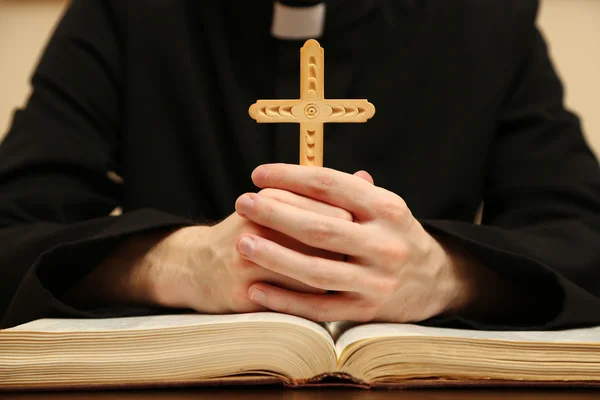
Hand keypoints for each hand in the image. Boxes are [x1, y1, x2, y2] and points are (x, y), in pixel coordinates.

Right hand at [64, 186, 356, 314]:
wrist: (197, 267)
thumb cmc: (250, 230)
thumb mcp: (278, 203)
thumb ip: (321, 193)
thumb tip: (366, 178)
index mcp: (267, 200)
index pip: (323, 204)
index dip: (350, 216)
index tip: (364, 224)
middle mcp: (254, 227)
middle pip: (319, 235)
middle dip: (346, 246)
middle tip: (363, 252)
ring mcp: (246, 263)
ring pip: (308, 271)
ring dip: (334, 274)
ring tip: (349, 273)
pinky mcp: (242, 295)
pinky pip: (290, 301)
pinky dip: (313, 299)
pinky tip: (326, 295)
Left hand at [234, 164, 480, 322]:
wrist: (437, 281)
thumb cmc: (397, 235)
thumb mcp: (384, 206)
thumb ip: (347, 191)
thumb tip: (297, 172)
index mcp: (387, 209)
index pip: (331, 185)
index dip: (290, 177)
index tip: (258, 175)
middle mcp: (384, 243)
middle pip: (319, 227)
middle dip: (274, 213)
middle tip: (243, 203)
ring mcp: (377, 280)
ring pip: (316, 270)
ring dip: (274, 256)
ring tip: (242, 242)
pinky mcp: (367, 311)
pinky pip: (319, 308)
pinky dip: (285, 300)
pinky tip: (257, 289)